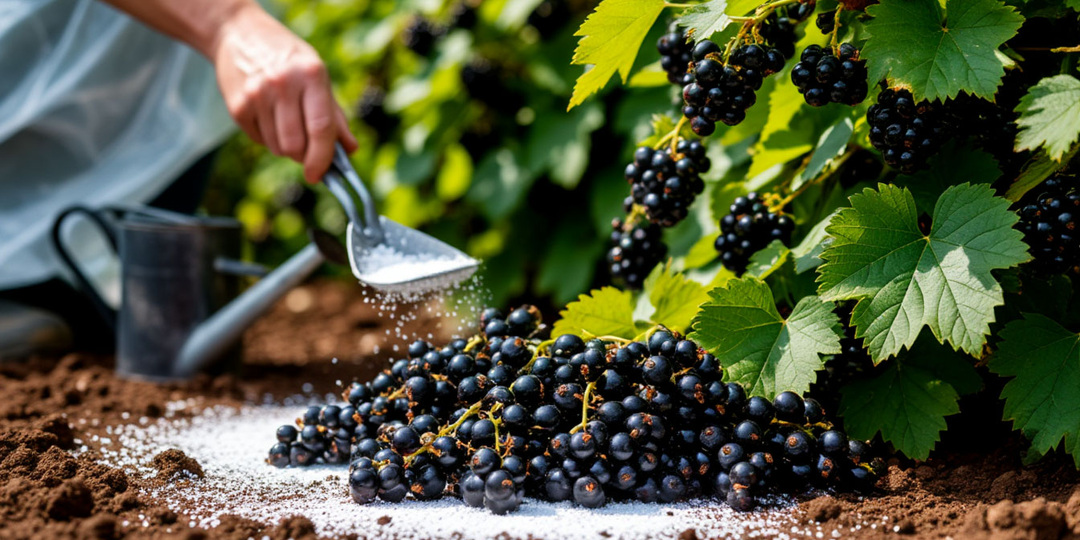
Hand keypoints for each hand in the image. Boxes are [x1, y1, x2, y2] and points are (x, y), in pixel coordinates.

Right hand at [209, 5, 356, 181]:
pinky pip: (259, 140)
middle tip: (307, 149)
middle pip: (296, 145)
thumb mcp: (317, 76)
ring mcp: (257, 95)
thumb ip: (335, 115)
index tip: (321, 175)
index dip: (323, 158)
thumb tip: (350, 150)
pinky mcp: (237, 106)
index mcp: (311, 75)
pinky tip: (268, 117)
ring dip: (286, 148)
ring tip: (287, 124)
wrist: (239, 34)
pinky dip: (268, 138)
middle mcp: (283, 84)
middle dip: (304, 157)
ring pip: (277, 148)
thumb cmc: (288, 59)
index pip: (321, 128)